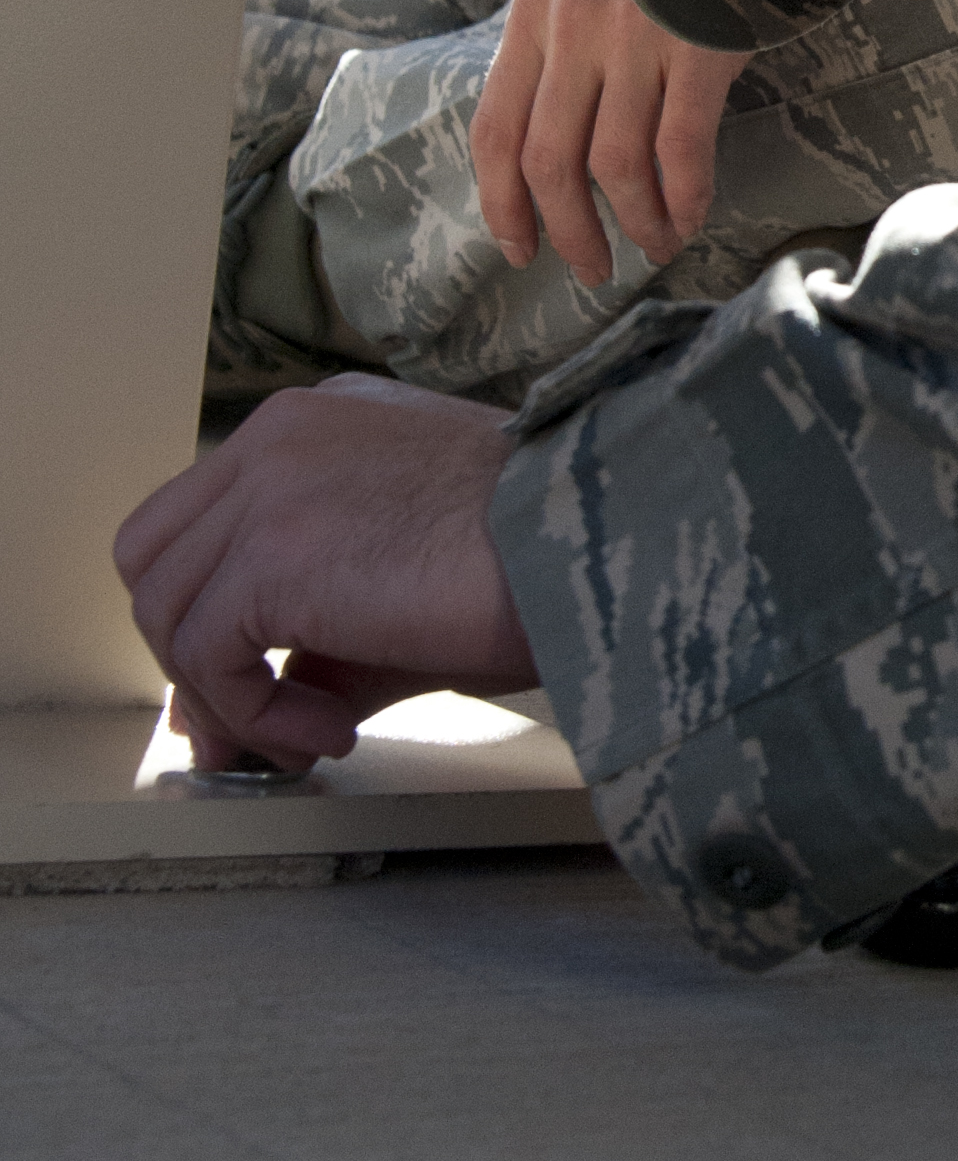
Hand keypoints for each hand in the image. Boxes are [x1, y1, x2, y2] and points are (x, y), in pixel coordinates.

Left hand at [114, 378, 533, 769]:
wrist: (599, 538)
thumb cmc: (545, 553)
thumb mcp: (410, 578)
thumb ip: (321, 630)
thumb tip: (256, 708)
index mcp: (320, 425)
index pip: (207, 517)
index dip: (216, 613)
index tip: (266, 685)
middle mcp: (279, 437)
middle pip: (155, 557)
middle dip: (192, 655)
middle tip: (254, 728)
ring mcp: (267, 488)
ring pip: (167, 611)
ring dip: (230, 699)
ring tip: (316, 736)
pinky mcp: (270, 556)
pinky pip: (206, 658)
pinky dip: (256, 717)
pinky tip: (334, 732)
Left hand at [472, 0, 749, 283]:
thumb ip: (560, 44)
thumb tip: (552, 141)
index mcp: (532, 10)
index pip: (494, 127)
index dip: (501, 202)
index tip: (520, 248)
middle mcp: (571, 25)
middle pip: (549, 160)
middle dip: (569, 229)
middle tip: (591, 267)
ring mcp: (634, 35)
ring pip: (615, 164)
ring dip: (635, 220)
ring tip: (655, 245)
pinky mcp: (698, 45)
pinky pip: (681, 148)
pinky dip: (683, 197)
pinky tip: (690, 217)